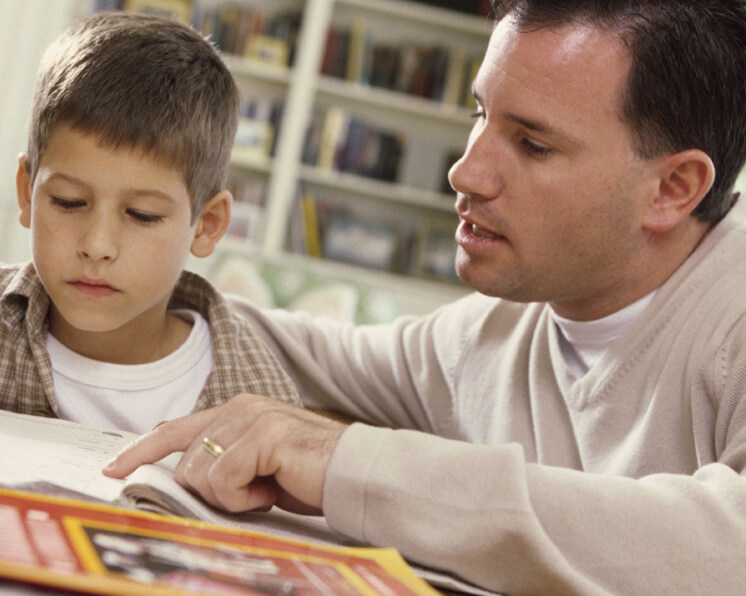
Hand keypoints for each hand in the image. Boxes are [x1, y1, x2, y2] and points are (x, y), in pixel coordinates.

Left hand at [103, 394, 347, 514]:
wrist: (352, 472)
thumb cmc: (307, 475)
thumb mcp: (256, 468)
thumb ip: (223, 463)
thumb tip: (185, 482)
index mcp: (235, 411)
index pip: (177, 429)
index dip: (143, 450)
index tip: (114, 468)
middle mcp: (239, 408)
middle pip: (186, 463)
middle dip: (211, 491)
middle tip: (252, 494)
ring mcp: (251, 418)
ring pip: (201, 473)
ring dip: (232, 496)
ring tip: (267, 489)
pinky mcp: (263, 436)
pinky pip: (225, 479)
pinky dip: (244, 497)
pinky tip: (272, 490)